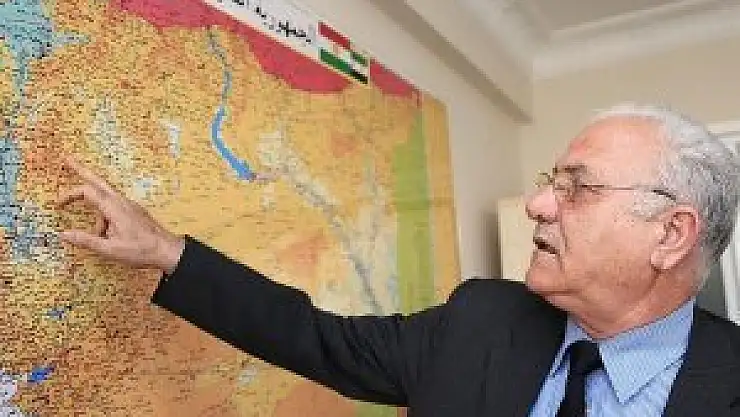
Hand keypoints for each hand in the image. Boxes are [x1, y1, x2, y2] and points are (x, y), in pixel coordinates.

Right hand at [57, 157, 184, 272]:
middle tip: (67, 159)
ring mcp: (130, 205)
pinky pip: (114, 210)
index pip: (87, 191)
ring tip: (103, 240)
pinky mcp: (134, 212)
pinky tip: (112, 238)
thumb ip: (86, 240)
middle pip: (98, 182)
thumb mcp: (110, 249)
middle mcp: (122, 202)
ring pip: (105, 202)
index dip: (69, 195)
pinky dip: (106, 221)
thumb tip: (63, 234)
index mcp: (115, 207)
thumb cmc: (141, 251)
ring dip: (97, 218)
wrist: (168, 251)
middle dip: (82, 170)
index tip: (57, 205)